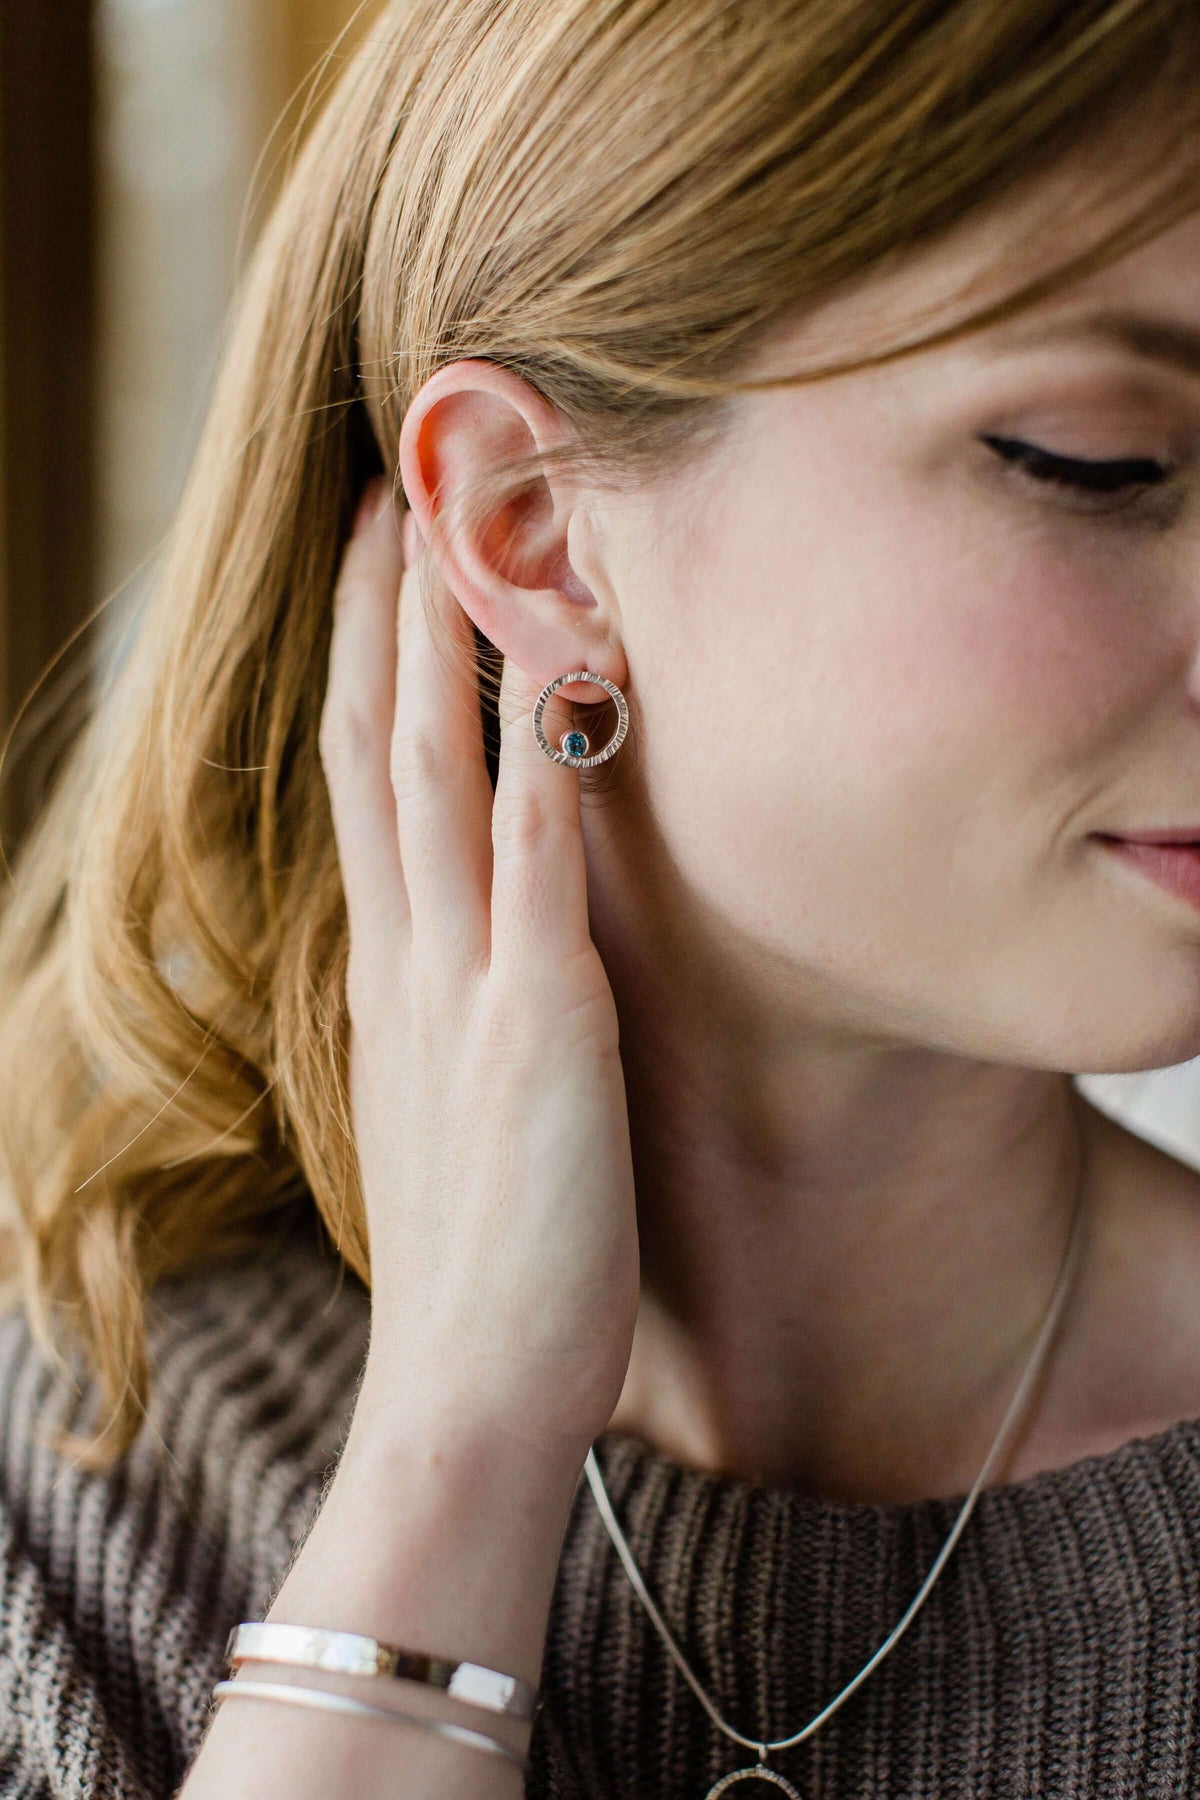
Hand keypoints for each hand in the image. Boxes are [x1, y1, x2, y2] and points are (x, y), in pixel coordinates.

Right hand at [318, 479, 639, 1467]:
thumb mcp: (444, 1111)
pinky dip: (535, 762)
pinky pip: (531, 866)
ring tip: (444, 527)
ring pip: (432, 777)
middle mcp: (413, 957)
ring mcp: (468, 983)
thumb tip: (472, 947)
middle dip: (379, 615)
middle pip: (378, 748)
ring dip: (438, 645)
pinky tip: (551, 671)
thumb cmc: (476, 1262)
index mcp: (392, 976)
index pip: (366, 787)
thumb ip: (450, 1016)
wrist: (469, 1390)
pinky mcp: (540, 1026)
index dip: (366, 669)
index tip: (377, 572)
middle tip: (386, 493)